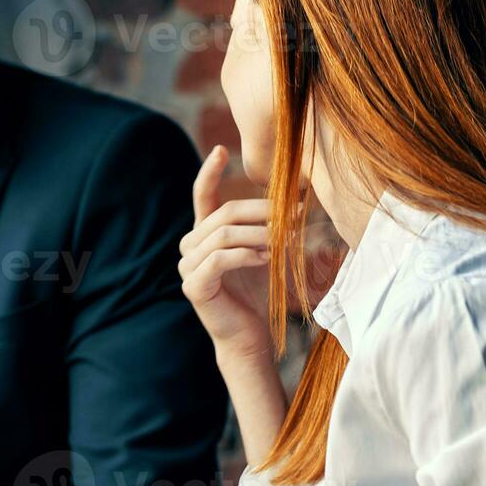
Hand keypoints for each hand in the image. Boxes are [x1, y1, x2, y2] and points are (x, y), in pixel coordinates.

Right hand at [178, 146, 273, 356]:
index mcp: (204, 234)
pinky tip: (265, 259)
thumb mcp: (265, 250)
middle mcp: (190, 247)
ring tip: (282, 240)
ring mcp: (187, 267)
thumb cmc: (259, 293)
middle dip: (260, 211)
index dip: (209, 172)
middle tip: (292, 214)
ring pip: (222, 235)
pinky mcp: (193, 286)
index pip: (202, 196)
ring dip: (257, 234)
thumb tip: (298, 199)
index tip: (221, 149)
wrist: (250, 336)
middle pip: (223, 214)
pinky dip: (245, 255)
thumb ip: (268, 226)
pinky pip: (219, 259)